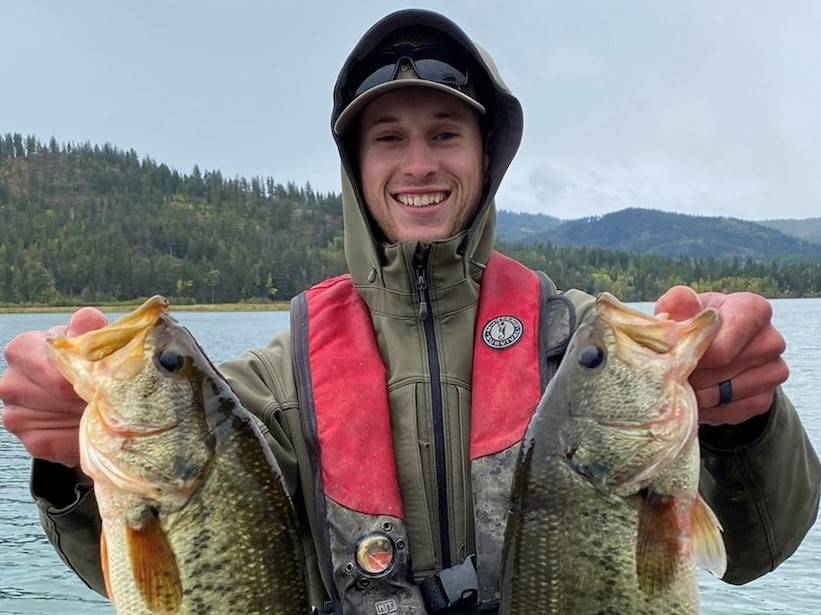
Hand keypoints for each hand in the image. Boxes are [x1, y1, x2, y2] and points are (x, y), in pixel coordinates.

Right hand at [0, 307, 107, 466]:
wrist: (105, 400)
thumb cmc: (96, 363)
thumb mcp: (98, 343)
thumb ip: (91, 331)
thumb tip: (85, 319)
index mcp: (23, 349)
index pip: (29, 354)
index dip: (65, 365)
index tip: (93, 373)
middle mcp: (11, 382)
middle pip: (48, 389)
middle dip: (83, 391)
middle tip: (108, 391)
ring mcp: (16, 414)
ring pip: (54, 416)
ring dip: (86, 414)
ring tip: (103, 406)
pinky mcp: (33, 441)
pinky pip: (58, 441)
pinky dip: (83, 434)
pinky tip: (93, 425)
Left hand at [655, 286, 788, 425]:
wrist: (713, 352)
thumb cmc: (694, 324)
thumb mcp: (682, 310)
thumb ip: (679, 304)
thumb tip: (682, 300)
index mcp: (752, 309)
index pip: (723, 345)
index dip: (694, 357)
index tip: (676, 358)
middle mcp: (771, 339)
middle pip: (723, 369)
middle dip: (692, 374)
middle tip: (672, 373)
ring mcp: (773, 371)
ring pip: (725, 393)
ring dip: (697, 394)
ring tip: (681, 385)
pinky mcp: (766, 398)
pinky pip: (731, 412)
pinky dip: (707, 410)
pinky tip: (695, 400)